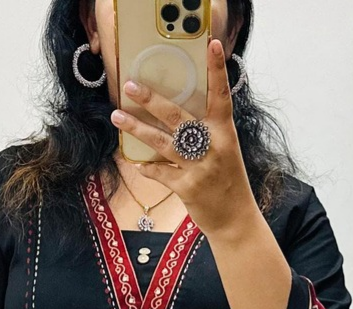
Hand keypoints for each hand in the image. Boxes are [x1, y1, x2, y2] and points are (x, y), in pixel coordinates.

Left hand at [110, 37, 255, 240]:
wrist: (235, 219)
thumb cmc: (227, 181)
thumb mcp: (224, 150)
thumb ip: (206, 131)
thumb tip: (178, 113)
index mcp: (224, 132)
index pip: (221, 95)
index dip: (217, 70)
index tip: (211, 45)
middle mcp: (213, 146)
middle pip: (178, 117)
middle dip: (152, 100)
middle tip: (130, 85)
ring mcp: (200, 168)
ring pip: (162, 143)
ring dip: (137, 129)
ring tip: (117, 117)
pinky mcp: (187, 188)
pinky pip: (160, 173)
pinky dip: (147, 167)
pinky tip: (136, 161)